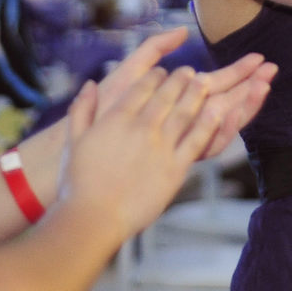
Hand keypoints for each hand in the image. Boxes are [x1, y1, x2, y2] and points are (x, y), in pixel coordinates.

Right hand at [60, 66, 217, 240]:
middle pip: (167, 94)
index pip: (142, 87)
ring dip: (197, 93)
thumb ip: (81, 111)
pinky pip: (197, 140)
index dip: (155, 75)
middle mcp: (142, 127)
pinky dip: (209, 123)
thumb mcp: (74, 142)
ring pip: (185, 112)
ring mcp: (161, 147)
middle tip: (189, 71)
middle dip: (180, 79)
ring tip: (204, 82)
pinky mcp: (176, 168)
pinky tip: (217, 110)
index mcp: (117, 118)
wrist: (94, 218)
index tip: (162, 71)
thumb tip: (88, 85)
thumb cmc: (78, 184)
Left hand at [96, 29, 274, 159]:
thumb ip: (154, 50)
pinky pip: (205, 144)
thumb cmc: (104, 107)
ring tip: (261, 85)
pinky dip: (221, 128)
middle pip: (228, 104)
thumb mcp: (129, 71)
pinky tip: (232, 109)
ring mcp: (180, 140)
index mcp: (176, 101)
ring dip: (244, 105)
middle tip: (271, 71)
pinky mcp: (174, 155)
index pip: (217, 86)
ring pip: (223, 124)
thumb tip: (183, 31)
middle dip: (250, 87)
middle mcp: (183, 122)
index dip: (239, 74)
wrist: (82, 141)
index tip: (259, 61)